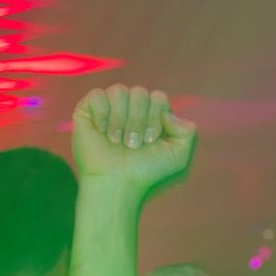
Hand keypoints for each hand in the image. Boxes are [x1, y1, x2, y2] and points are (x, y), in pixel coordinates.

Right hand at [71, 84, 196, 194]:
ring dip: (120, 119)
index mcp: (151, 116)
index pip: (158, 97)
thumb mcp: (179, 156)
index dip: (155, 116)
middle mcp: (131, 109)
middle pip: (140, 92)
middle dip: (138, 120)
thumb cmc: (146, 173)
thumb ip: (188, 131)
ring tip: (117, 142)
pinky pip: (97, 94)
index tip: (150, 141)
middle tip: (133, 145)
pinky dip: (102, 114)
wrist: (117, 184)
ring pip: (119, 91)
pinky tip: (101, 132)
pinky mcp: (88, 111)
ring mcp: (110, 109)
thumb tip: (167, 112)